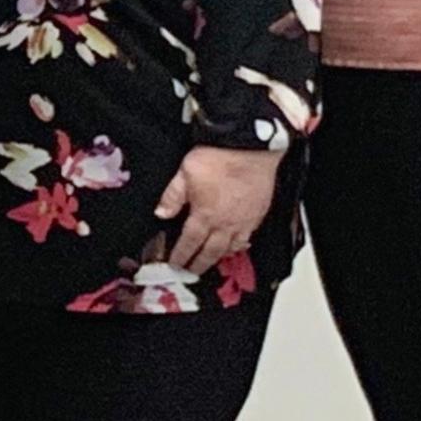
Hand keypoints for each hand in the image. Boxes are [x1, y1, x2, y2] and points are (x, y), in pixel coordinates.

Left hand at [152, 145, 278, 274]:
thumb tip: (161, 213)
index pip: (189, 243)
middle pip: (211, 252)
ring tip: (212, 261)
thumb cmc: (220, 157)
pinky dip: (240, 245)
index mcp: (204, 216)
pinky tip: (238, 244)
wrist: (252, 147)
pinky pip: (249, 236)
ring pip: (231, 248)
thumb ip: (172, 196)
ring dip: (220, 257)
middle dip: (199, 265)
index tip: (175, 264)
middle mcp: (225, 224)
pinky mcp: (259, 213)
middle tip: (191, 272)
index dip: (180, 256)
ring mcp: (245, 221)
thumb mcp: (185, 173)